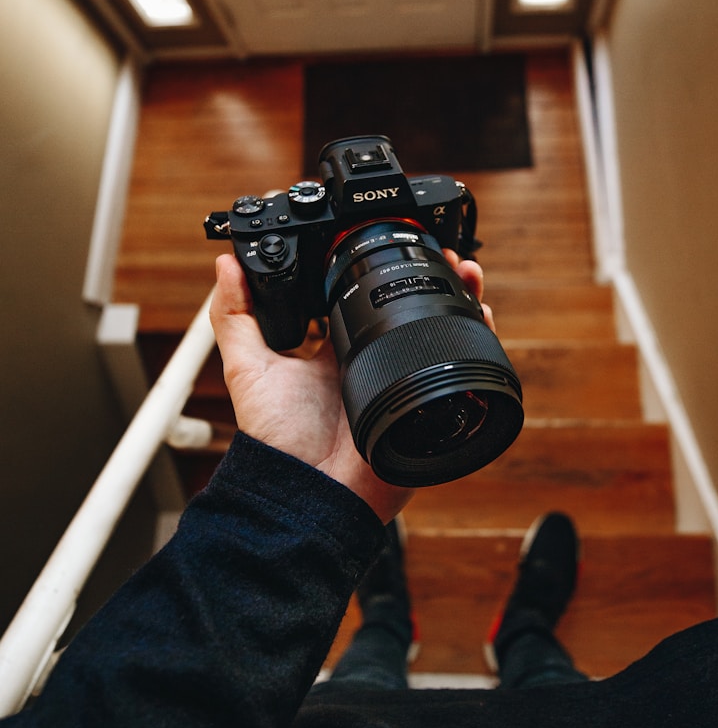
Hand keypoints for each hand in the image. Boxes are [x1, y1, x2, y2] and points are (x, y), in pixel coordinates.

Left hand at [209, 251, 491, 522]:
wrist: (314, 491)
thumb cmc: (277, 439)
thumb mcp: (247, 369)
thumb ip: (235, 315)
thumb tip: (226, 261)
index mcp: (330, 347)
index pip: (360, 295)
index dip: (380, 266)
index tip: (394, 237)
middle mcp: (367, 359)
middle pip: (406, 307)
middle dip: (431, 277)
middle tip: (447, 253)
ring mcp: (396, 379)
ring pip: (435, 331)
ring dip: (458, 299)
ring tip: (469, 274)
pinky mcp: (422, 403)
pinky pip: (455, 368)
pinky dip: (473, 339)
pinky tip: (481, 316)